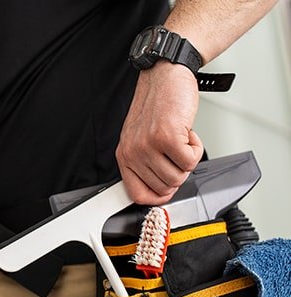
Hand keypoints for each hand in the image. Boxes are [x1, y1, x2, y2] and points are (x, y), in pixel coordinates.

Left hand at [116, 62, 203, 204]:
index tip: (169, 190)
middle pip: (165, 188)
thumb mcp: (141, 138)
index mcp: (125, 156)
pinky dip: (196, 148)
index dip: (158, 197)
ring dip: (188, 159)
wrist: (166, 75)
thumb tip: (161, 191)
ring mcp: (148, 146)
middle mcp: (133, 153)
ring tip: (181, 140)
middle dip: (178, 172)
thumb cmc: (157, 106)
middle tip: (177, 151)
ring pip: (179, 177)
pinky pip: (190, 162)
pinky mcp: (166, 137)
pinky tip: (188, 133)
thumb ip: (146, 165)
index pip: (138, 195)